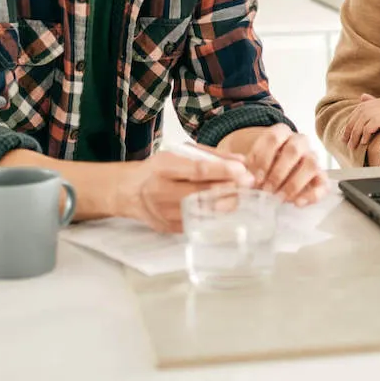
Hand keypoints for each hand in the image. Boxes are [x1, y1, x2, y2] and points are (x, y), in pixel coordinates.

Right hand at [116, 150, 252, 233]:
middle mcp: (161, 191)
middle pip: (201, 193)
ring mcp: (164, 213)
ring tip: (240, 195)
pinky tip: (225, 208)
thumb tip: (240, 160)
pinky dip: (214, 217)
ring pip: (201, 212)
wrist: (130, 191)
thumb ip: (210, 155)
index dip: (222, 171)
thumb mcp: (179, 153)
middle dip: (229, 188)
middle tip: (249, 183)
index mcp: (163, 167)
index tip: (242, 170)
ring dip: (225, 204)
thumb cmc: (158, 169)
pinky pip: (197, 224)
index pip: (197, 170)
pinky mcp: (168, 228)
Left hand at [238, 124, 328, 206]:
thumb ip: (243, 166)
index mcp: (281, 133)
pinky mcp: (320, 177)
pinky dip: (311, 195)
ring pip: (311, 164)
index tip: (255, 177)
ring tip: (280, 198)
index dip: (263, 158)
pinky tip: (297, 203)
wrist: (274, 173)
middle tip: (266, 190)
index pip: (274, 138)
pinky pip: (323, 184)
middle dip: (278, 173)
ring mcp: (312, 158)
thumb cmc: (261, 166)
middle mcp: (300, 142)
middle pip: (294, 150)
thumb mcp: (249, 162)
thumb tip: (243, 176)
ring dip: (294, 183)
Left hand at [341, 93, 379, 157]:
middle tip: (346, 140)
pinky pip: (372, 123)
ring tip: (353, 144)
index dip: (354, 119)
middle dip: (352, 126)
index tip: (347, 132)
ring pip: (365, 117)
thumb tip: (363, 97)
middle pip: (364, 111)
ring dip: (356, 132)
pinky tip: (364, 142)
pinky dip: (366, 133)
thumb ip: (379, 108)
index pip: (366, 106)